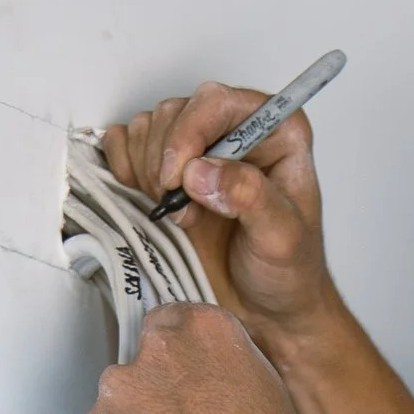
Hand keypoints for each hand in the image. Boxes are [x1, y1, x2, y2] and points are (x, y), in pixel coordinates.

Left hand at [83, 303, 319, 413]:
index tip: (187, 377)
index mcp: (205, 328)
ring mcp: (121, 389)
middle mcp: (157, 347)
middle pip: (145, 354)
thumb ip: (228, 365)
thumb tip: (211, 369)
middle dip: (159, 384)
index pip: (175, 320)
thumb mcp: (269, 392)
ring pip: (122, 396)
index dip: (183, 356)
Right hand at [102, 81, 337, 347]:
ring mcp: (198, 146)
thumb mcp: (282, 238)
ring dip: (148, 171)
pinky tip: (151, 202)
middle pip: (175, 111)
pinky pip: (125, 144)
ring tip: (177, 214)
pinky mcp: (167, 167)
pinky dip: (126, 170)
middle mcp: (234, 129)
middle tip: (183, 211)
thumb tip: (201, 170)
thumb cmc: (287, 272)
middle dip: (166, 162)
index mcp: (275, 131)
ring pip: (147, 127)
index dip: (187, 134)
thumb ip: (249, 197)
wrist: (268, 311)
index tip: (176, 180)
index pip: (216, 102)